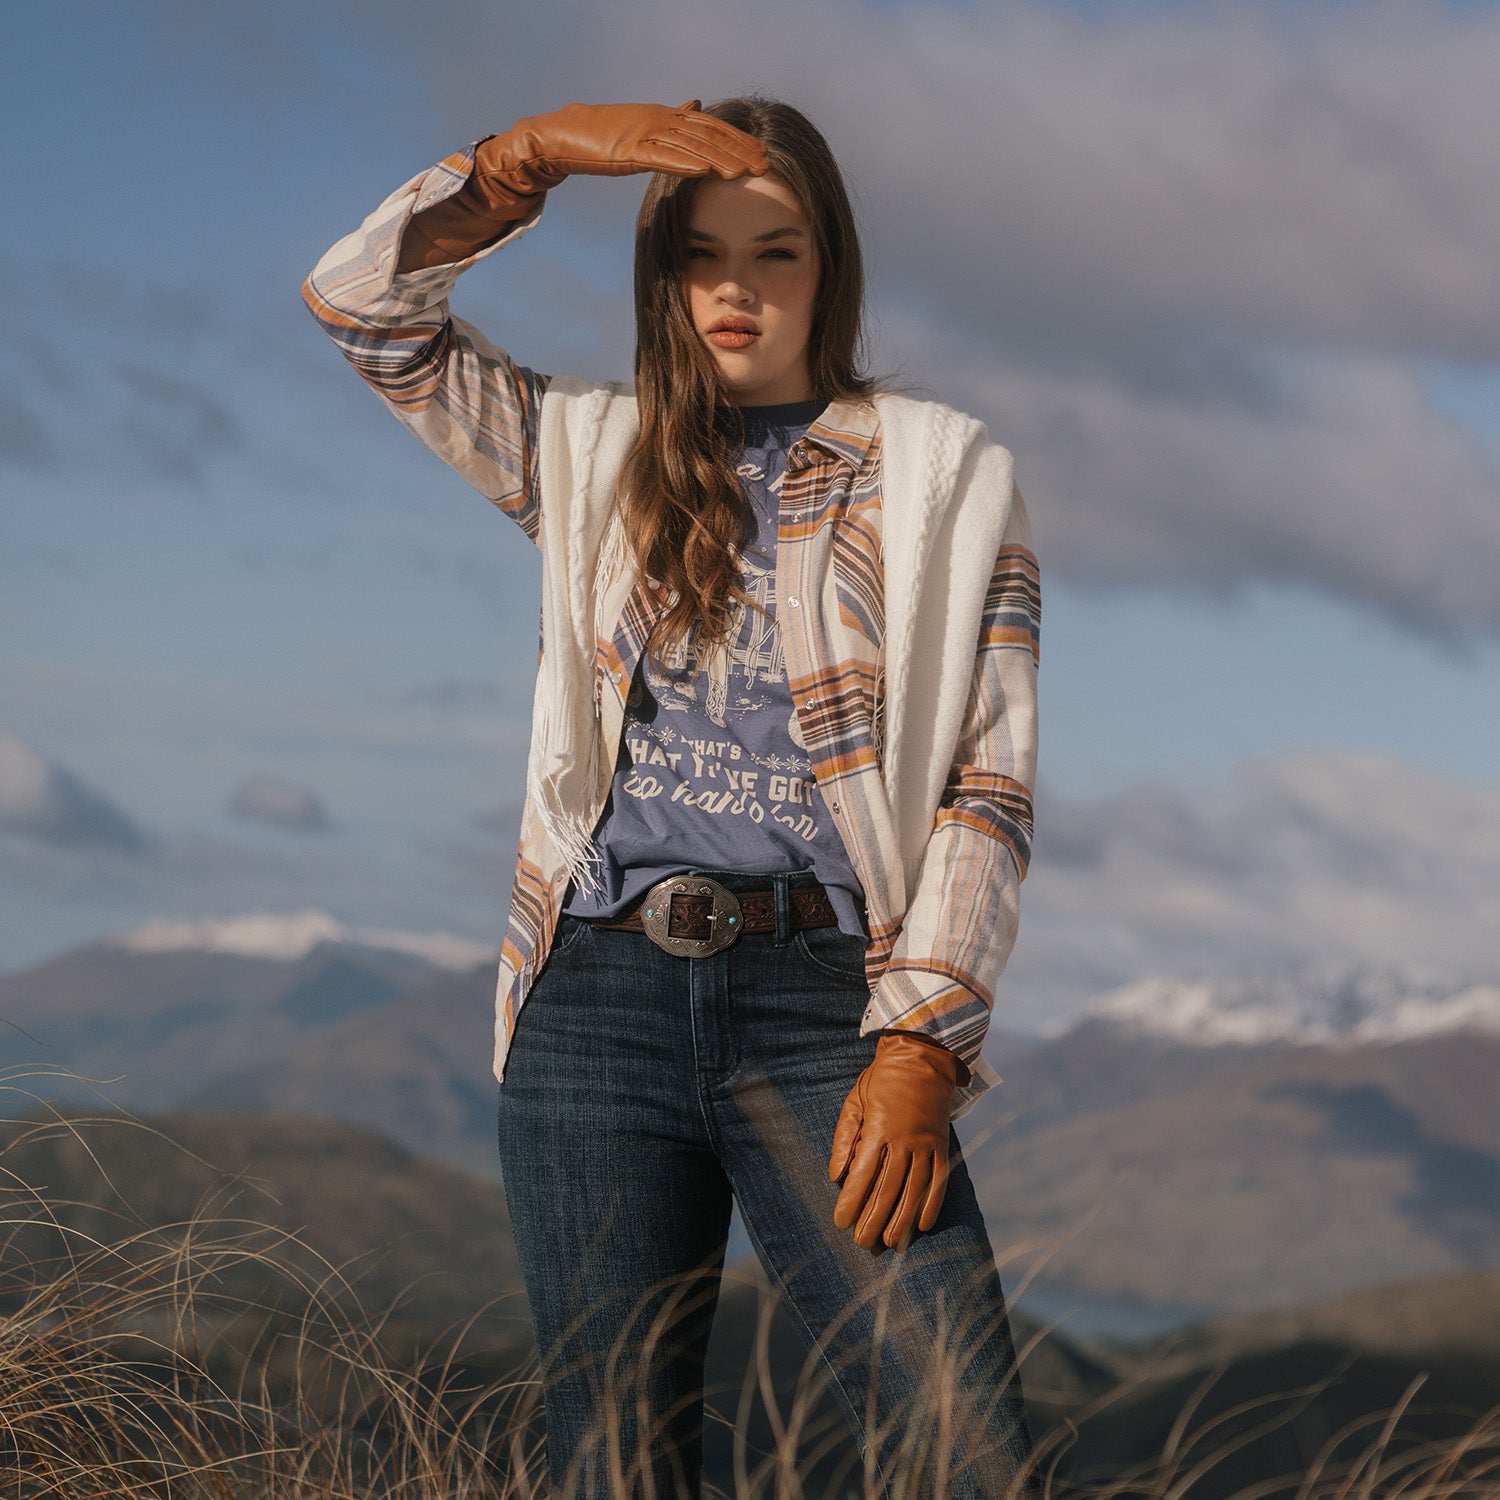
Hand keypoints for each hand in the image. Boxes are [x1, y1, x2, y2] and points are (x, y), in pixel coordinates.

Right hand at [501, 100, 767, 184]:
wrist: (563, 134)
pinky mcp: (629, 150)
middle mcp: (660, 120)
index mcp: (665, 116)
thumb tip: (694, 104)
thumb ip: (671, 119)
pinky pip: (662, 157)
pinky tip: (706, 172)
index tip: (761, 153)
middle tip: (765, 165)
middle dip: (739, 151)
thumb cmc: (601, 135)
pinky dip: (686, 164)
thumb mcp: (643, 124)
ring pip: (691, 147)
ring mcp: (645, 133)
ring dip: (720, 161)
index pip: (710, 127)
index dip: (738, 140)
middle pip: (708, 135)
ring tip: (744, 174)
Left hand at [828, 1032, 959, 1251]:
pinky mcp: (942, 1145)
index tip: (841, 1222)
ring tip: (891, 1243)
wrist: (921, 1056)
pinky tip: (923, 1225)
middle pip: (887, 1188)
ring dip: (902, 1219)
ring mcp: (925, 1144)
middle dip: (873, 1219)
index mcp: (877, 1129)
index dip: (851, 1202)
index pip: (862, 1174)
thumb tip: (836, 1176)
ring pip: (914, 1190)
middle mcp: (903, 1140)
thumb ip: (844, 1139)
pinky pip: (938, 1180)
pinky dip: (932, 1204)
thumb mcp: (853, 1102)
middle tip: (863, 1243)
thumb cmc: (880, 1080)